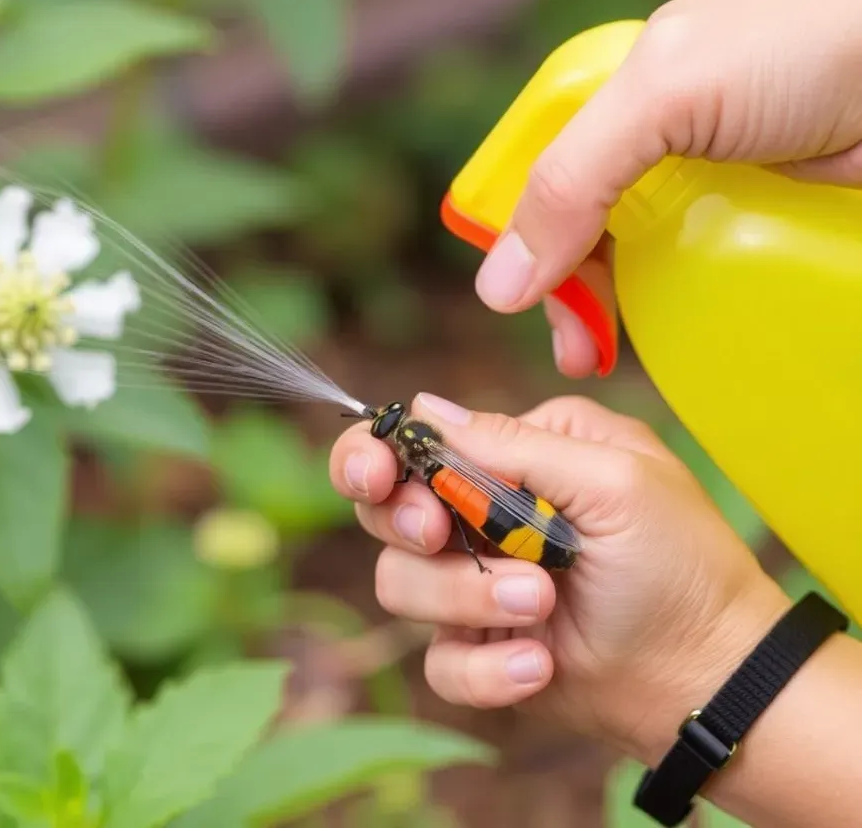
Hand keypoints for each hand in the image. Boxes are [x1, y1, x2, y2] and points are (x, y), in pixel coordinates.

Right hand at [329, 392, 791, 758]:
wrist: (712, 680)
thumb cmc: (681, 563)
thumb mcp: (615, 480)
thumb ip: (516, 444)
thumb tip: (426, 409)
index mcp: (518, 457)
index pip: (415, 444)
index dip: (377, 458)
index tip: (378, 478)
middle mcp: (486, 514)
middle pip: (386, 511)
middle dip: (407, 527)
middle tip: (437, 535)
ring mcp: (479, 584)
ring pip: (400, 585)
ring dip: (467, 597)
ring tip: (542, 607)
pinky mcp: (481, 650)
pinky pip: (439, 662)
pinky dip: (485, 670)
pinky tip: (538, 666)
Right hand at [475, 0, 861, 377]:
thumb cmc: (812, 44)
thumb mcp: (665, 93)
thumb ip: (573, 177)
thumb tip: (500, 285)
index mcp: (617, 92)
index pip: (538, 172)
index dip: (519, 236)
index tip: (520, 297)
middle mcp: (655, 138)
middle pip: (577, 227)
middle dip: (563, 289)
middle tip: (573, 345)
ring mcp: (706, 184)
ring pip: (629, 259)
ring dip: (608, 310)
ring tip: (602, 354)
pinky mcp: (756, 223)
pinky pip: (693, 275)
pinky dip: (669, 308)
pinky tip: (661, 332)